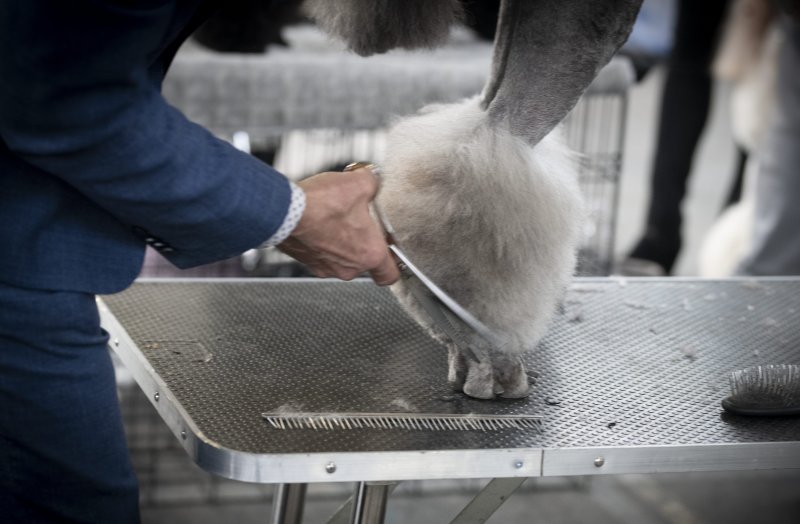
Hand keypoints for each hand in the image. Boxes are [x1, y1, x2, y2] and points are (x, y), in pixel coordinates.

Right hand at [278, 167, 399, 284]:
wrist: (283, 212)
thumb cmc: (321, 205)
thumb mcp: (358, 183)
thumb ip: (372, 183)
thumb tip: (371, 179)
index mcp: (369, 254)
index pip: (389, 274)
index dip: (394, 264)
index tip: (392, 255)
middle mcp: (348, 268)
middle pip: (364, 261)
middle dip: (362, 241)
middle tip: (359, 221)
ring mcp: (325, 267)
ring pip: (341, 257)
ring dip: (340, 240)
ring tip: (335, 216)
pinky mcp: (306, 261)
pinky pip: (320, 253)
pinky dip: (321, 240)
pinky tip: (318, 220)